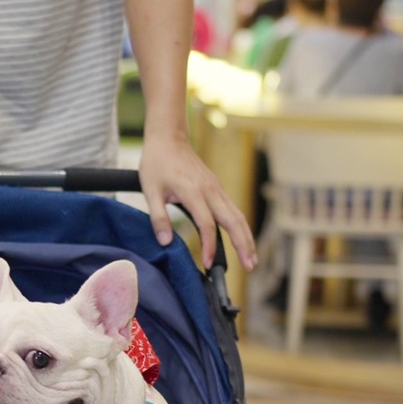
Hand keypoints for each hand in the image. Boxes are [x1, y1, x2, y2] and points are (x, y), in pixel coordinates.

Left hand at [138, 135, 257, 270]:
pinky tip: (242, 239)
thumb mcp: (150, 190)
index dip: (209, 245)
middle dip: (243, 244)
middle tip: (251, 265)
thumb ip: (158, 217)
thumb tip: (165, 242)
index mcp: (193, 192)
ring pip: (238, 215)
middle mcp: (210, 190)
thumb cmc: (156, 163)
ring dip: (247, 237)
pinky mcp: (217, 188)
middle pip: (233, 220)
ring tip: (252, 258)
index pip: (207, 224)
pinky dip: (240, 226)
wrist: (168, 138)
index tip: (207, 264)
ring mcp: (216, 188)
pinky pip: (233, 209)